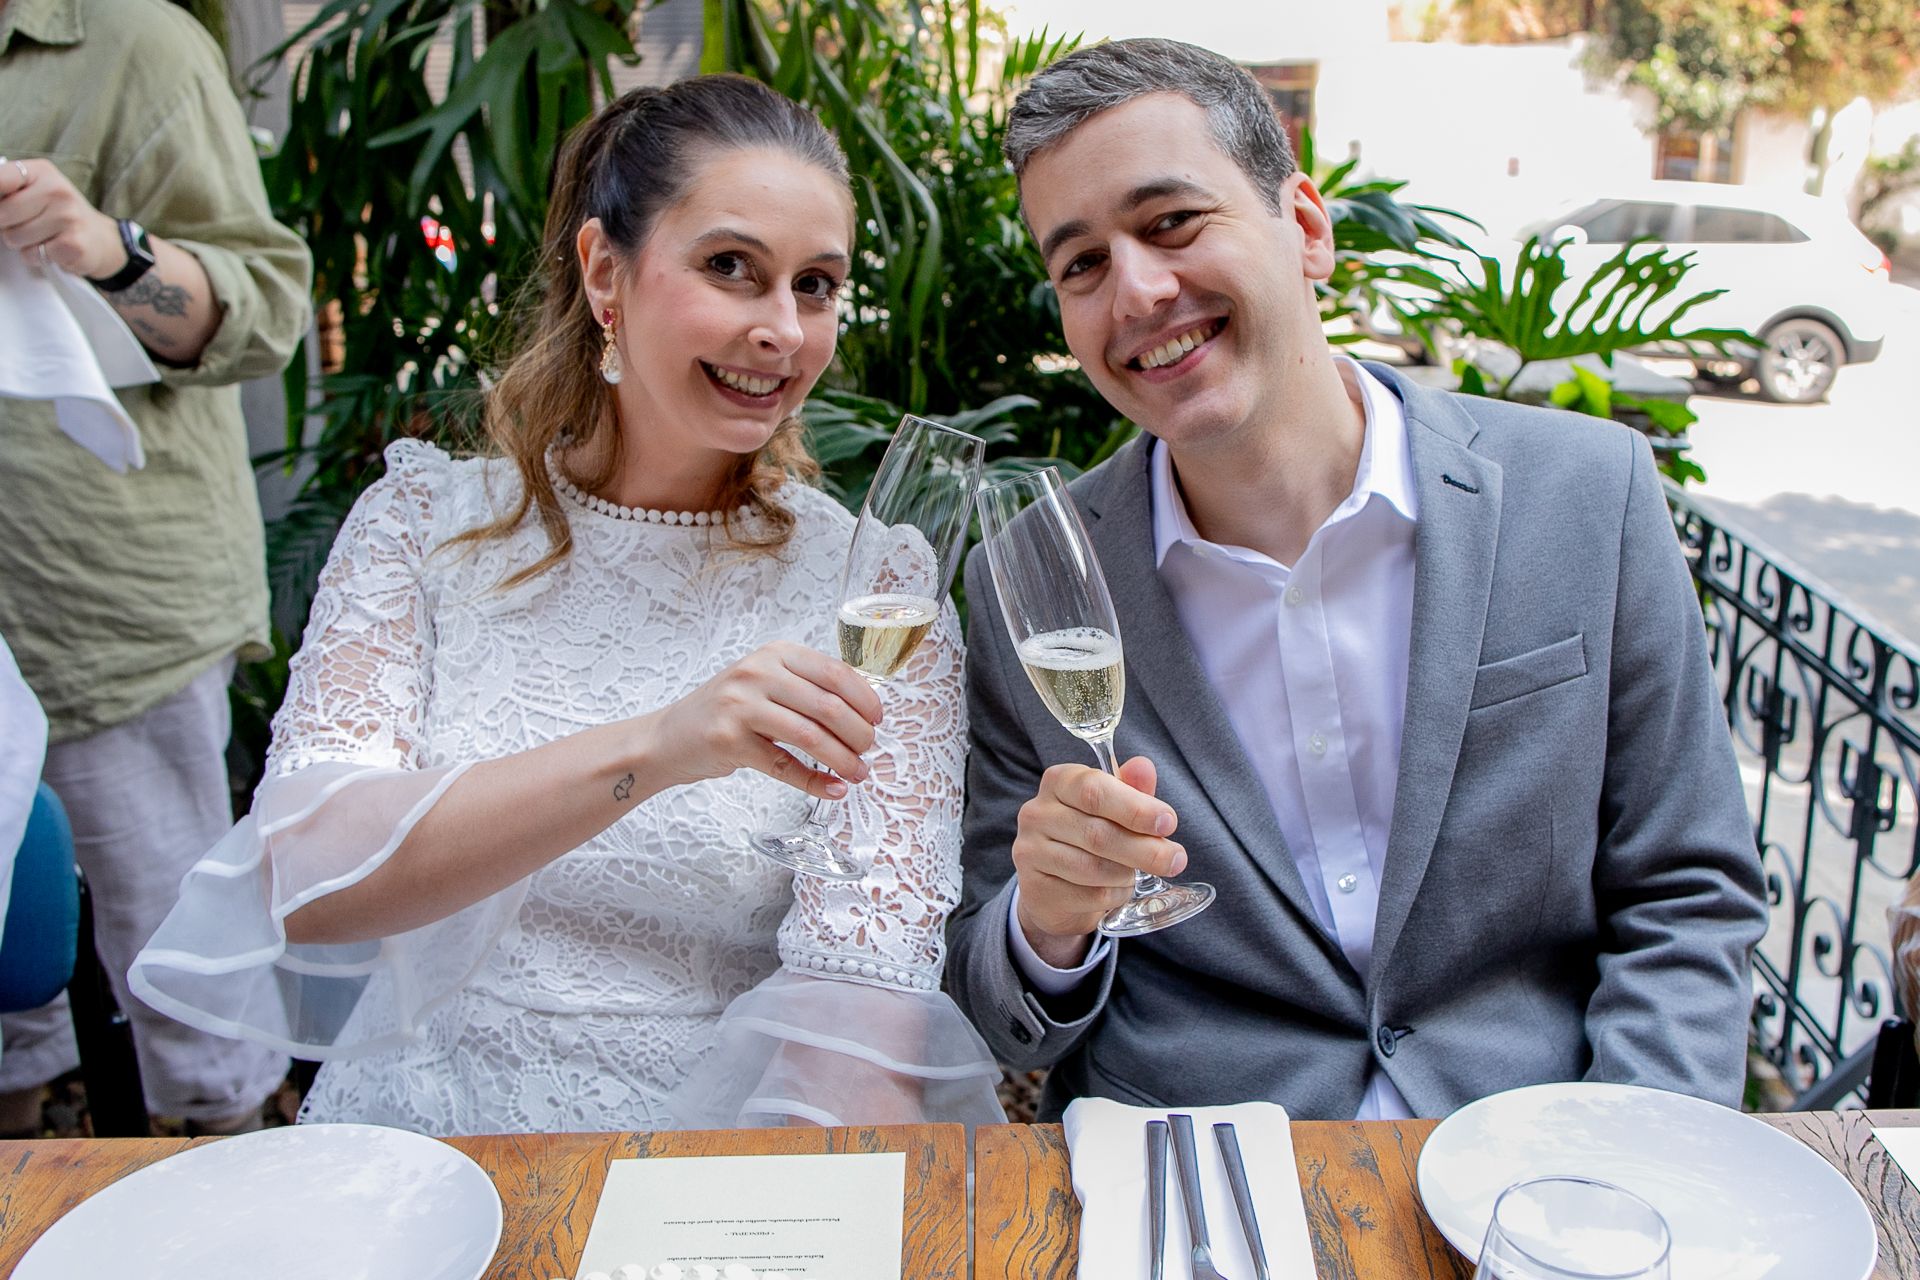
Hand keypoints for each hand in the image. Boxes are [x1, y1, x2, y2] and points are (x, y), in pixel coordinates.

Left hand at [0, 157, 122, 276]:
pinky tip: (52, 250)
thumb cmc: (58, 213)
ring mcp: (68, 217)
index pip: (0, 178)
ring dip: (22, 244)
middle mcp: (57, 190)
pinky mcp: (74, 244)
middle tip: (24, 225)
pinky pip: (33, 255)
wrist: (100, 238)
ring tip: (41, 238)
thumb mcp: (36, 189)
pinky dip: (38, 257)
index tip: (3, 209)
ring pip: (14, 238)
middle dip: (5, 225)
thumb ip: (9, 188)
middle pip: (2, 213)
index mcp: (42, 171)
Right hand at [638, 640, 883, 801]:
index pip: (836, 673)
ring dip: (843, 759)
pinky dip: (815, 781)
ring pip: (810, 736)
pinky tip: (834, 789)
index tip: (878, 721)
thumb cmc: (727, 710)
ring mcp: (741, 706)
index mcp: (775, 653)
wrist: (668, 736)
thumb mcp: (765, 682)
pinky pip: (785, 766)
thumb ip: (806, 688)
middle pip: (828, 706)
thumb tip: (863, 713)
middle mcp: (758, 673)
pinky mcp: (729, 741)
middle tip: (869, 752)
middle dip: (859, 734)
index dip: (866, 700)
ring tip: (858, 773)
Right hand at [1012, 756, 1186, 966]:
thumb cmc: (1089, 834)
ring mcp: (1031, 851)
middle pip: (1097, 833)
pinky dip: (1114, 894)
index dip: (1135, 808)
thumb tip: (1145, 767)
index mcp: (1059, 782)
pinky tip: (1119, 889)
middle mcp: (1037, 813)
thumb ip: (1132, 789)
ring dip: (1127, 873)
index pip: (1094, 790)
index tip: (1168, 822)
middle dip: (1144, 848)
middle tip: (1175, 860)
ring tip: (1140, 873)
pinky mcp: (1035, 888)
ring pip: (1092, 867)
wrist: (1054, 885)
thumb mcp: (1113, 807)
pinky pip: (1087, 895)